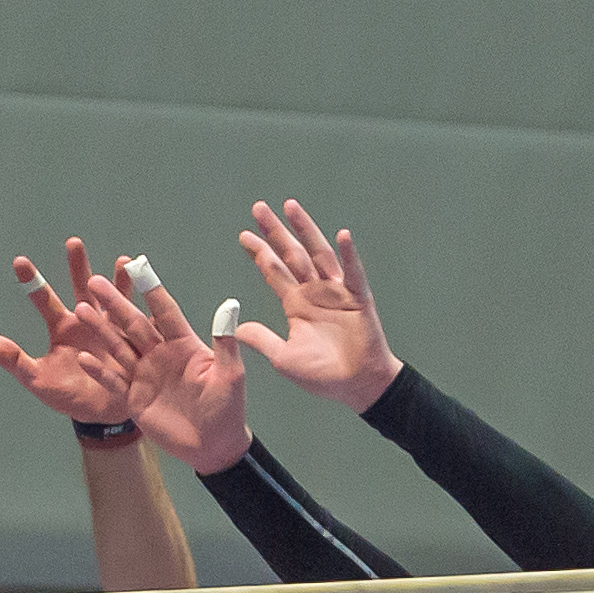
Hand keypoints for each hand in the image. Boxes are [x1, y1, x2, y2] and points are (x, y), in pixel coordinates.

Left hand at [0, 239, 133, 424]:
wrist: (99, 414)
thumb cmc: (67, 395)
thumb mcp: (38, 380)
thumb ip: (15, 361)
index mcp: (62, 327)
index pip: (44, 299)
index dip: (32, 281)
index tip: (19, 261)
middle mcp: (87, 321)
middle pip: (82, 289)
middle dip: (78, 267)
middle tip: (73, 243)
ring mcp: (111, 329)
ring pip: (113, 300)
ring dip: (117, 282)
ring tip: (122, 261)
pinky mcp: (132, 342)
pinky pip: (138, 324)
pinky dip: (143, 309)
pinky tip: (150, 294)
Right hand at [65, 274, 251, 475]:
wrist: (214, 446)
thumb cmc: (227, 409)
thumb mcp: (230, 374)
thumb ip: (225, 341)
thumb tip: (230, 305)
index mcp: (184, 343)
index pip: (164, 310)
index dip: (150, 289)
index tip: (135, 264)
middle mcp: (160, 354)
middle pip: (134, 323)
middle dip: (115, 303)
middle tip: (93, 281)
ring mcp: (145, 375)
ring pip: (118, 347)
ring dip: (100, 330)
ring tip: (81, 310)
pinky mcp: (135, 398)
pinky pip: (114, 382)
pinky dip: (99, 371)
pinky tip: (84, 358)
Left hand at [235, 198, 401, 412]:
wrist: (356, 385)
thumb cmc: (322, 374)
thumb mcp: (284, 358)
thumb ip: (262, 340)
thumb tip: (235, 328)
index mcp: (296, 304)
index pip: (274, 272)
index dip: (259, 253)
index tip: (244, 235)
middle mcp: (314, 291)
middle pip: (292, 254)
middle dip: (275, 232)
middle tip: (258, 208)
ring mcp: (337, 291)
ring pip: (318, 253)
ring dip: (305, 230)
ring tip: (290, 207)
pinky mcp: (358, 298)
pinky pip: (353, 273)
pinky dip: (348, 254)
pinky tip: (342, 235)